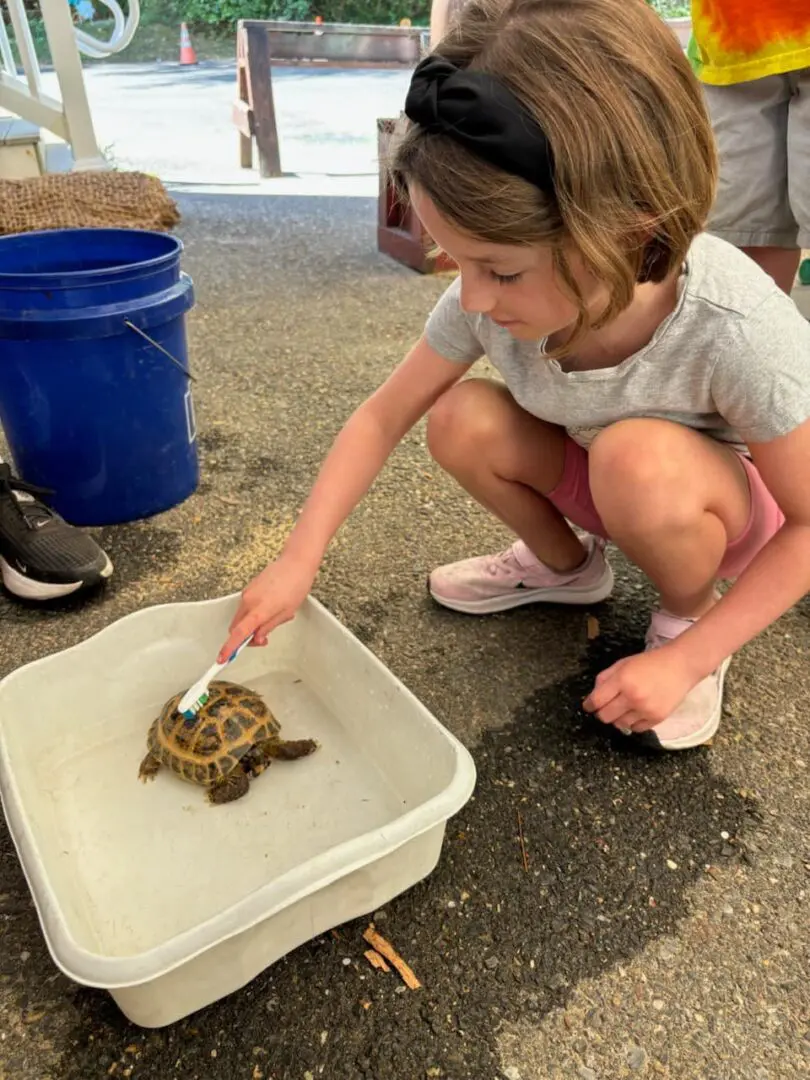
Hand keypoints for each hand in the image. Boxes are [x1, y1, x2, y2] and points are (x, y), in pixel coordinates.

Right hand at [218, 554, 315, 661]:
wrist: (296, 563)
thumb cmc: (296, 586)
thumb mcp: (286, 612)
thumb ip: (268, 627)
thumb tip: (256, 638)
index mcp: (258, 610)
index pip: (238, 634)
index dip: (229, 648)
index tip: (222, 658)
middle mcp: (248, 601)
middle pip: (237, 627)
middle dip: (245, 638)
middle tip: (264, 639)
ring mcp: (247, 594)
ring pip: (241, 618)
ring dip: (251, 625)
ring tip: (275, 617)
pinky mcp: (249, 588)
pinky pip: (246, 607)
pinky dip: (253, 614)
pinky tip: (271, 607)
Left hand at [582, 644, 700, 732]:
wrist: (680, 666)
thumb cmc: (649, 663)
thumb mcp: (623, 664)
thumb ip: (604, 678)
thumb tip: (592, 697)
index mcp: (622, 680)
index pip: (597, 700)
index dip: (589, 705)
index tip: (588, 706)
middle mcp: (633, 696)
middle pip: (605, 717)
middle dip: (602, 712)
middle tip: (606, 707)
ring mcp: (646, 709)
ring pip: (620, 725)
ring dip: (618, 718)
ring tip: (624, 707)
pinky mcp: (657, 718)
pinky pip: (636, 729)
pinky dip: (632, 723)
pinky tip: (636, 712)